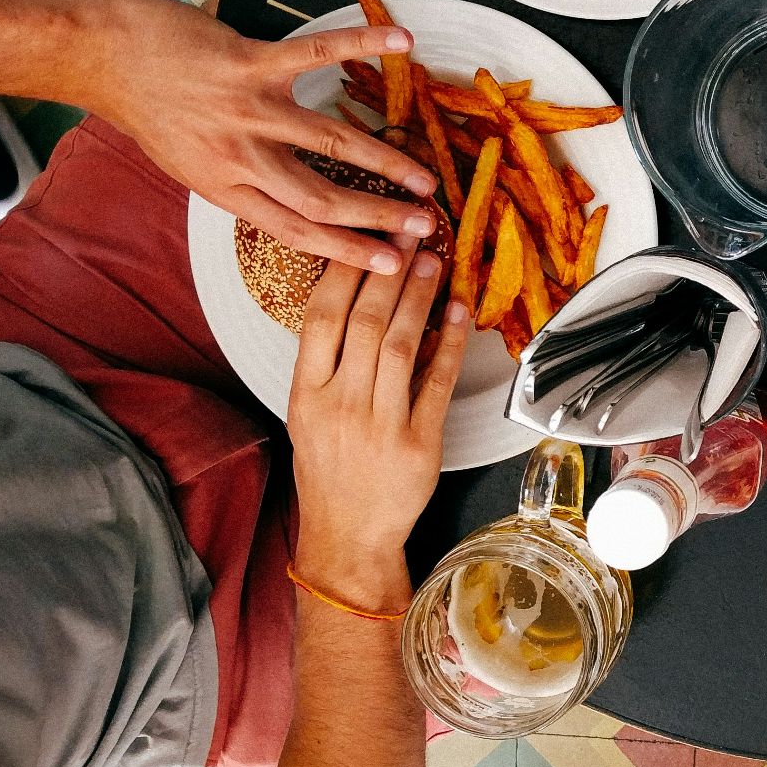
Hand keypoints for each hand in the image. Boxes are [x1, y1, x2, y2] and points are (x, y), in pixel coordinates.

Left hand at [89, 0, 438, 273]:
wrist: (100, 55)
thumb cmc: (146, 107)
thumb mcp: (187, 162)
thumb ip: (238, 178)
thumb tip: (287, 195)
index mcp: (225, 188)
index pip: (296, 230)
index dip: (348, 250)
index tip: (390, 264)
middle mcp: (239, 156)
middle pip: (322, 198)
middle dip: (379, 216)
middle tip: (425, 225)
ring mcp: (246, 109)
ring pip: (330, 142)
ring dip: (385, 161)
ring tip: (425, 176)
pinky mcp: (248, 63)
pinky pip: (315, 54)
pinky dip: (361, 44)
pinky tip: (401, 42)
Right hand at [287, 245, 470, 604]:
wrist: (348, 534)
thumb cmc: (329, 469)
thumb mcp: (308, 413)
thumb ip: (327, 361)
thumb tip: (357, 297)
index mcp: (306, 394)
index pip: (321, 318)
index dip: (345, 271)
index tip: (366, 236)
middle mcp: (340, 405)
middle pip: (366, 323)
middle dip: (389, 271)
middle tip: (409, 232)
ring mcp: (380, 425)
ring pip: (402, 346)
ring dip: (420, 298)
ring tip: (433, 262)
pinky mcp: (419, 444)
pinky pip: (438, 383)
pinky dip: (451, 344)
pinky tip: (460, 313)